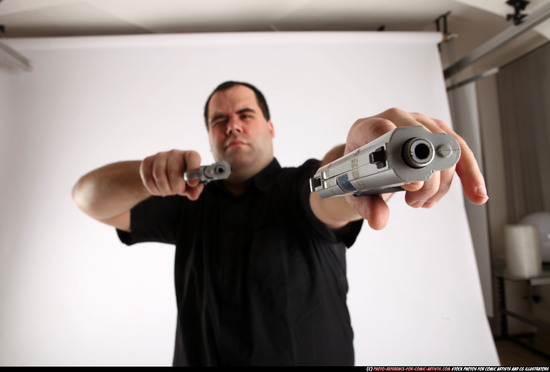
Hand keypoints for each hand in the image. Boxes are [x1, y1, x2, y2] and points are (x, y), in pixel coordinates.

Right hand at [139, 150, 203, 199]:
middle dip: (176, 188)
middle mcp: (175, 153)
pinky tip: (159, 189)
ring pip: (159, 177)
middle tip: (177, 191)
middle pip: (174, 172)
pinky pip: (148, 180)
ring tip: (168, 190)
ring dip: (164, 189)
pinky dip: (154, 190)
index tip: (192, 183)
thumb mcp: (189, 186)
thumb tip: (193, 195)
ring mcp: (160, 156)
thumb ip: (194, 190)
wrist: (162, 175)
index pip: (193, 157)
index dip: (193, 169)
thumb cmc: (180, 179)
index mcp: (189, 156)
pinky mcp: (147, 161)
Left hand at [344, 108, 488, 229]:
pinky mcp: (435, 134)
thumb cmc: (358, 173)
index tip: (410, 183)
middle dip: (426, 177)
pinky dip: (469, 174)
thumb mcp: (354, 193)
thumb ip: (365, 206)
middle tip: (415, 201)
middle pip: (421, 141)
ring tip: (424, 202)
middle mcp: (394, 120)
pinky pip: (458, 151)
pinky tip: (476, 194)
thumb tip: (379, 219)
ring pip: (443, 148)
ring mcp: (417, 124)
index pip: (382, 129)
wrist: (365, 169)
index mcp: (365, 129)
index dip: (399, 155)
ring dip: (442, 182)